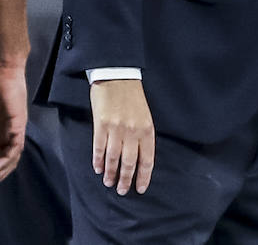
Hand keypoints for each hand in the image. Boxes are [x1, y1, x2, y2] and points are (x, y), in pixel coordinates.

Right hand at [0, 65, 24, 181]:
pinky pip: (15, 147)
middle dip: (0, 173)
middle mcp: (11, 132)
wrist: (4, 72)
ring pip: (13, 157)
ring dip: (3, 170)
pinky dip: (7, 158)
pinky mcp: (18, 124)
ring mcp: (16, 128)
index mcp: (2, 131)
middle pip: (8, 159)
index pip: (1, 155)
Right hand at [89, 78, 154, 194]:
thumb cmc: (133, 98)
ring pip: (113, 158)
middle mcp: (133, 131)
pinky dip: (98, 161)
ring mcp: (116, 129)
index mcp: (147, 130)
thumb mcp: (145, 116)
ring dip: (111, 173)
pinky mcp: (101, 125)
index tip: (140, 189)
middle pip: (130, 162)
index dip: (143, 176)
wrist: (118, 78)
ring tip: (109, 183)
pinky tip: (98, 169)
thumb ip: (143, 135)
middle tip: (122, 191)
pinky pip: (99, 148)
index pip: (147, 159)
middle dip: (126, 179)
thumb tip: (139, 157)